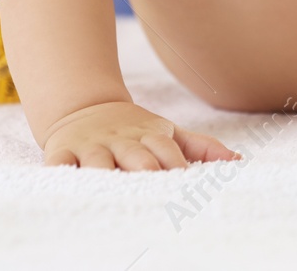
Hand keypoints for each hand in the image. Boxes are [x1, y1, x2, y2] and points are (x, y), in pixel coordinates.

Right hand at [41, 100, 242, 170]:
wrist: (83, 105)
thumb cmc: (133, 131)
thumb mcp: (166, 132)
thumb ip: (200, 147)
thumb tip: (238, 160)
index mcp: (149, 136)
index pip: (167, 151)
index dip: (177, 167)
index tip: (187, 187)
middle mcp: (121, 141)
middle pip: (136, 157)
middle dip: (146, 171)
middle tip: (155, 190)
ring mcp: (90, 146)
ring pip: (97, 162)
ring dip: (104, 174)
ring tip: (112, 191)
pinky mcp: (62, 151)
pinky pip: (58, 164)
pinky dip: (60, 174)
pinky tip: (66, 186)